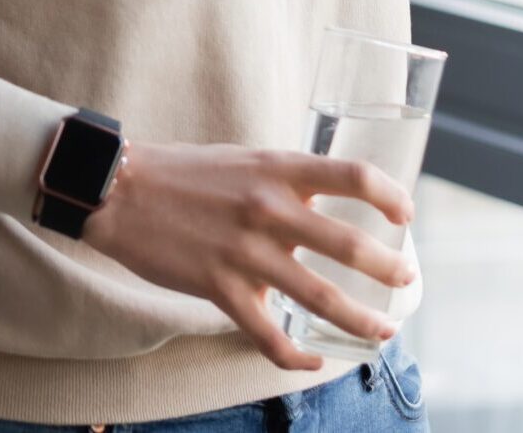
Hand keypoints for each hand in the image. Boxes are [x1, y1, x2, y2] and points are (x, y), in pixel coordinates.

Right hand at [79, 140, 416, 370]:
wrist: (115, 189)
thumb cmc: (179, 173)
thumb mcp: (238, 161)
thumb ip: (280, 182)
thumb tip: (322, 205)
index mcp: (273, 169)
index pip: (352, 175)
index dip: (390, 196)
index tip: (405, 215)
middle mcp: (266, 208)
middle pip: (351, 245)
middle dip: (391, 271)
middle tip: (407, 280)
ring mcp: (244, 252)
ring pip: (323, 299)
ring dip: (364, 321)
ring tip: (384, 330)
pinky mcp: (220, 288)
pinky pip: (272, 337)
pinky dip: (299, 357)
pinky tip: (313, 360)